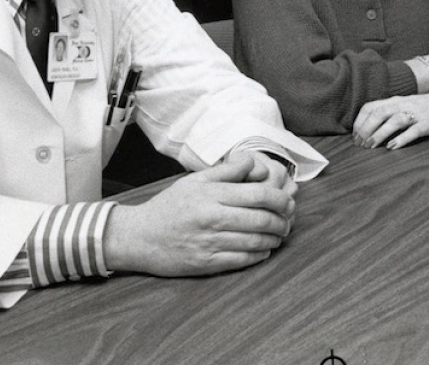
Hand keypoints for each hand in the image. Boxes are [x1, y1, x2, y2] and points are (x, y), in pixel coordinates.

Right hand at [103, 153, 295, 276]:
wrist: (140, 237)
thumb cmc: (171, 206)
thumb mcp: (196, 180)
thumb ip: (228, 170)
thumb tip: (257, 165)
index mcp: (212, 194)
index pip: (259, 194)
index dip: (281, 199)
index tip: (289, 201)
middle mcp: (212, 218)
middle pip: (261, 219)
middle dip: (283, 220)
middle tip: (289, 220)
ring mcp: (209, 242)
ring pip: (255, 241)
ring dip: (275, 238)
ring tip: (280, 234)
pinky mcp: (206, 263)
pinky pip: (242, 260)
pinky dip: (260, 255)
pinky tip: (265, 249)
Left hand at [353, 84, 428, 149]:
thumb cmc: (425, 107)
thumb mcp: (405, 106)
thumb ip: (390, 113)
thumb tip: (369, 128)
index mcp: (395, 101)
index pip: (370, 107)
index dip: (359, 121)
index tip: (354, 136)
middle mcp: (403, 105)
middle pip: (379, 113)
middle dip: (366, 128)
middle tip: (359, 144)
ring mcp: (416, 113)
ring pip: (394, 121)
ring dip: (379, 133)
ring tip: (370, 146)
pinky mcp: (428, 123)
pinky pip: (413, 130)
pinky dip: (401, 138)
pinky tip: (392, 147)